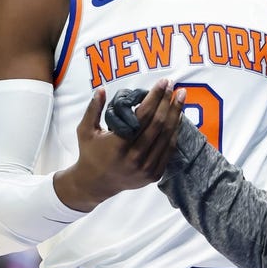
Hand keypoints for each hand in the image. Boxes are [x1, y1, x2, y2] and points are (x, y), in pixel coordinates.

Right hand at [53, 79, 185, 209]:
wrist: (95, 184)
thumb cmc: (90, 153)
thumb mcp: (85, 131)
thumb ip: (93, 109)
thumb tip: (101, 89)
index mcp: (118, 146)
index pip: (143, 117)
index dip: (155, 98)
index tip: (162, 83)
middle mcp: (134, 158)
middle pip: (158, 125)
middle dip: (168, 102)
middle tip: (174, 86)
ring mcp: (146, 169)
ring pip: (167, 137)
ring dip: (176, 115)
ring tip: (180, 98)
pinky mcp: (154, 175)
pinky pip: (169, 150)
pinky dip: (175, 132)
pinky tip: (177, 117)